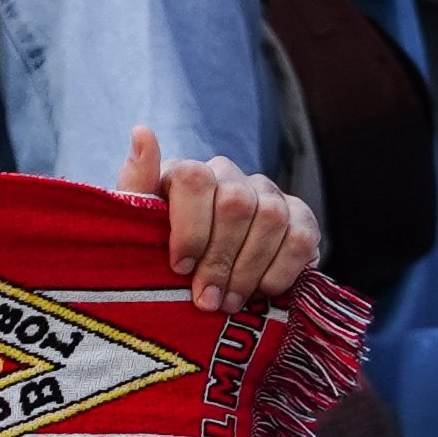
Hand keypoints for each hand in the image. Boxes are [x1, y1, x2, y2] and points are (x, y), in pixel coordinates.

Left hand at [118, 127, 318, 313]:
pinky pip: (301, 238)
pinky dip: (281, 271)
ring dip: (248, 269)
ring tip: (228, 304)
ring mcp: (268, 194)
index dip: (190, 227)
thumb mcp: (136, 229)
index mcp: (186, 174)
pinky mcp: (300, 218)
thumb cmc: (159, 258)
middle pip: (235, 202)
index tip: (180, 268)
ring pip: (270, 218)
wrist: (200, 287)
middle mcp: (229, 176)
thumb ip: (135, 186)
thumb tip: (142, 132)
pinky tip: (260, 293)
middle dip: (220, 258)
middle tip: (207, 299)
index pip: (195, 178)